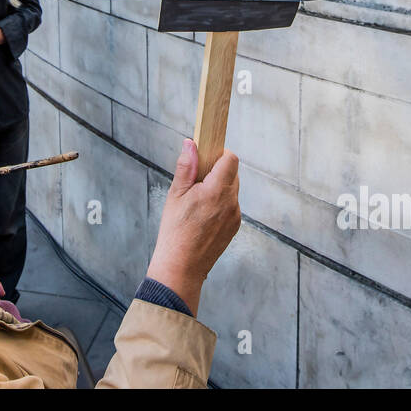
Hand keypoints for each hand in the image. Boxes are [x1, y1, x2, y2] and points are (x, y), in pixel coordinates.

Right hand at [145, 139, 240, 315]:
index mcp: (216, 191)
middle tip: (197, 178)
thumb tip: (191, 143)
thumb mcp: (175, 194)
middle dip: (217, 170)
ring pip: (232, 190)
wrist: (182, 267)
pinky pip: (231, 205)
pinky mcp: (234, 227)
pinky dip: (221, 203)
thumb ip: (186, 167)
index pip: (230, 159)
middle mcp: (231, 202)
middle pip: (233, 173)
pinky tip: (203, 214)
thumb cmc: (175, 231)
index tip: (207, 156)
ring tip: (198, 199)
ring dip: (219, 187)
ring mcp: (235, 216)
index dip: (220, 154)